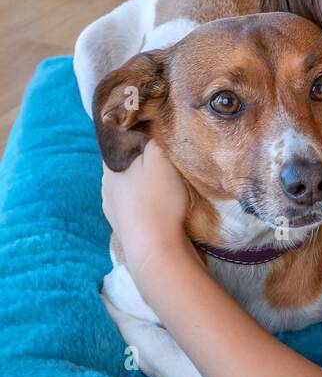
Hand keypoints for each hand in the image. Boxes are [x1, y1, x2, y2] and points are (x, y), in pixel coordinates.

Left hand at [101, 142, 190, 283]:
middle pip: (123, 162)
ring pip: (125, 184)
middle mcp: (105, 185)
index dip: (133, 131)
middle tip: (161, 154)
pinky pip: (130, 204)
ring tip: (162, 182)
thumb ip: (153, 137)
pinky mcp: (121, 226)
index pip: (117, 139)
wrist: (155, 250)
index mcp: (111, 165)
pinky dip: (141, 200)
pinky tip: (155, 204)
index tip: (150, 128)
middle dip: (139, 157)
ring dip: (140, 181)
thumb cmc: (159, 200)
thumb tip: (148, 126)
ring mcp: (110, 208)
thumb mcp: (162, 158)